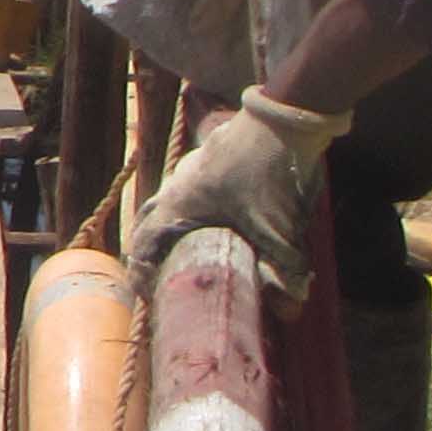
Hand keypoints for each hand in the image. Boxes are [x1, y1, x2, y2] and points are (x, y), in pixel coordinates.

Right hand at [126, 88, 348, 305]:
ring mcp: (190, 168)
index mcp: (179, 204)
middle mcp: (176, 185)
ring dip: (167, 229)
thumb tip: (291, 313)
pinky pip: (183, 190)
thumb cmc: (273, 172)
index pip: (143, 244)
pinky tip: (211, 222)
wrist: (289, 117)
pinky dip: (186, 211)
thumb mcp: (280, 229)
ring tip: (182, 254)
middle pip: (147, 223)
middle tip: (161, 278)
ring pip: (165, 203)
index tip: (148, 297)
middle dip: (149, 252)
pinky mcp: (208, 159)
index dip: (141, 273)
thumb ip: (284, 272)